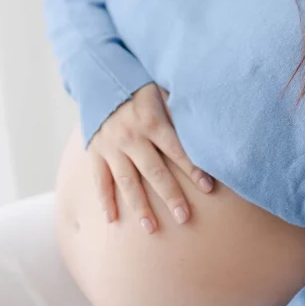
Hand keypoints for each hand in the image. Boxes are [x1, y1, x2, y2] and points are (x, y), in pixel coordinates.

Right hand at [87, 83, 214, 232]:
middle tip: (184, 218)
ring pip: (127, 181)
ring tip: (151, 228)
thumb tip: (206, 123)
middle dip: (171, 196)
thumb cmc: (139, 86)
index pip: (177, 150)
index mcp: (151, 121)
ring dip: (140, 206)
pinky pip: (100, 180)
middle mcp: (131, 137)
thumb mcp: (162, 91)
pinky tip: (113, 220)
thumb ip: (179, 110)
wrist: (99, 77)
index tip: (208, 188)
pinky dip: (105, 200)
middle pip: (155, 171)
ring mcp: (111, 147)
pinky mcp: (96, 151)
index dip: (194, 169)